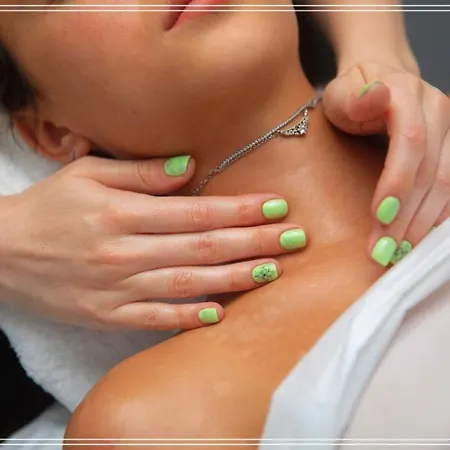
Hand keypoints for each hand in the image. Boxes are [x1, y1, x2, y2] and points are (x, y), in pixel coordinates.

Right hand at [0, 156, 305, 330]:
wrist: (2, 252)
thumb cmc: (50, 207)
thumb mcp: (87, 173)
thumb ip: (139, 172)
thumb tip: (189, 168)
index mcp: (121, 212)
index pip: (195, 211)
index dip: (239, 209)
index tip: (276, 206)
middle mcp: (124, 251)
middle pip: (202, 247)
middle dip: (253, 241)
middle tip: (294, 238)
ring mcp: (116, 287)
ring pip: (186, 283)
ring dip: (234, 278)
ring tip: (273, 270)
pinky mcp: (107, 315)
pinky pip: (154, 318)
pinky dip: (186, 317)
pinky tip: (219, 314)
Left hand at [323, 59, 449, 265]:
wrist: (380, 79)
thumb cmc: (352, 92)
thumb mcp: (340, 93)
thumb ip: (353, 98)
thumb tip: (378, 93)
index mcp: (408, 94)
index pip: (411, 140)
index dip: (398, 180)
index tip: (379, 216)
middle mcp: (438, 110)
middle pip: (431, 169)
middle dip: (406, 214)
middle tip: (382, 249)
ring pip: (446, 183)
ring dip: (422, 222)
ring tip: (397, 251)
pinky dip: (436, 215)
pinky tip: (418, 237)